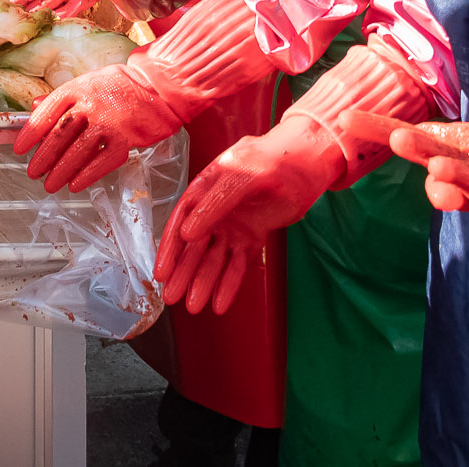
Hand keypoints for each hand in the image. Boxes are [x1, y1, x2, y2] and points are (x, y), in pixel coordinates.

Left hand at [14, 62, 186, 191]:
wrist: (159, 86)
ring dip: (61, 171)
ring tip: (50, 184)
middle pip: (59, 135)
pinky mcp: (126, 138)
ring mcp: (109, 122)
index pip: (46, 113)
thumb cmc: (121, 84)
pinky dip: (87, 175)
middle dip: (43, 157)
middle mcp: (90, 104)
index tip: (19, 149)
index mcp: (77, 88)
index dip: (30, 133)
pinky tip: (75, 184)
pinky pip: (102, 161)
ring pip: (78, 151)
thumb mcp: (88, 81)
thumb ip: (63, 97)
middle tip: (33, 172)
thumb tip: (35, 108)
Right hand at [155, 117, 344, 313]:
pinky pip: (238, 265)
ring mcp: (233, 226)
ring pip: (215, 260)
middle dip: (183, 273)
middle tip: (171, 299)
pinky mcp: (252, 238)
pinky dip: (229, 284)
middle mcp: (215, 211)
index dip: (169, 248)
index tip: (161, 272)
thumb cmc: (272, 159)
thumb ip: (215, 204)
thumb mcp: (241, 176)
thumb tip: (186, 233)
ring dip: (204, 283)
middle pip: (195, 247)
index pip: (181, 222)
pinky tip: (220, 304)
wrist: (307, 163)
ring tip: (194, 308)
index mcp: (205, 189)